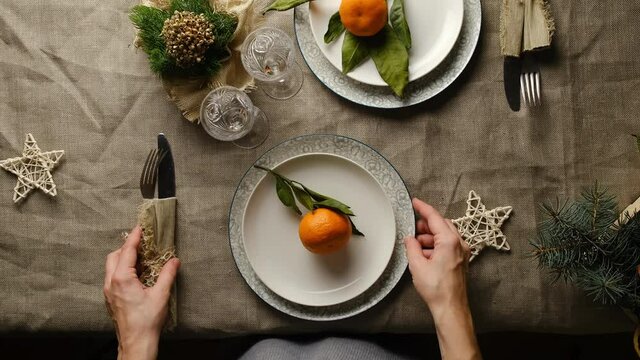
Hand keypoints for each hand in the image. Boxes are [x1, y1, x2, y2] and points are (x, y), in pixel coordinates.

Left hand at [104, 226, 179, 359]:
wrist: (136, 342)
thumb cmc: (146, 321)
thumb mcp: (161, 295)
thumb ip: (167, 274)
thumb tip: (174, 261)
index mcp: (122, 279)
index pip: (127, 251)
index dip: (134, 237)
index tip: (140, 227)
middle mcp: (111, 283)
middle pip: (114, 256)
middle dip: (127, 246)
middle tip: (142, 242)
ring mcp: (108, 291)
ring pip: (112, 266)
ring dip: (124, 258)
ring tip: (141, 257)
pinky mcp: (111, 298)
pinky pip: (113, 276)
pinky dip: (122, 268)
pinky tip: (136, 273)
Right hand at [405, 198, 479, 359]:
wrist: (450, 307)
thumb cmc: (437, 288)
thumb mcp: (417, 265)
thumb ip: (412, 247)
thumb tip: (409, 238)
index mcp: (449, 241)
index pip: (434, 217)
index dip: (423, 208)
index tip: (415, 201)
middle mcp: (459, 243)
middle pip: (441, 225)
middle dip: (426, 225)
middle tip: (412, 228)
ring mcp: (462, 252)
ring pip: (445, 235)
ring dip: (430, 237)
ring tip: (415, 246)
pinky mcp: (461, 260)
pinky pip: (448, 245)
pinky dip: (436, 246)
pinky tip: (424, 254)